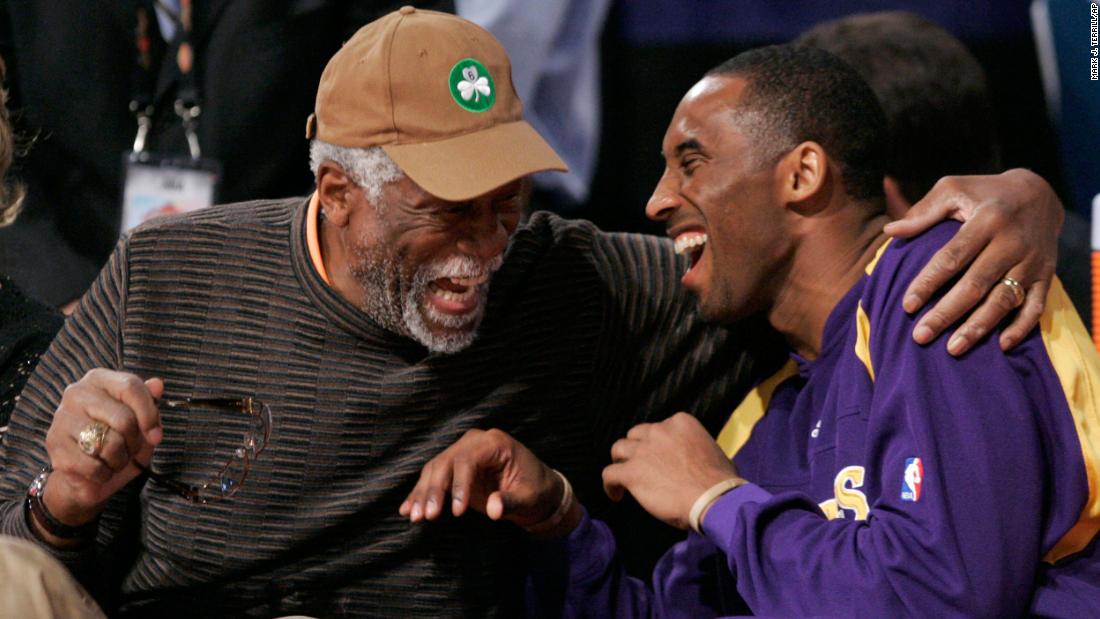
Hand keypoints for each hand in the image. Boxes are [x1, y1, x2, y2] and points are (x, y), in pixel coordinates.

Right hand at [40, 370, 163, 538]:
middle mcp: (76, 393)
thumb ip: (150, 402)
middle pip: (124, 419)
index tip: (156, 435)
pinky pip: (93, 466)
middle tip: (131, 450)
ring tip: (115, 459)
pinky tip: (100, 470)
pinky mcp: (54, 446)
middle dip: (135, 442)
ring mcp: (62, 418)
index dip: (149, 414)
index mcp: (99, 379)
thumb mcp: (140, 421)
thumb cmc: (118, 439)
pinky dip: (105, 474)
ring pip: (110, 444)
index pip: (130, 387)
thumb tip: (157, 384)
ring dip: (120, 460)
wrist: (87, 474)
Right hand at [399, 429, 567, 530]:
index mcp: (494, 443)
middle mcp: (474, 442)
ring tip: (414, 517)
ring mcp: (462, 452)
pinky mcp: (454, 466)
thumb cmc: (535, 491)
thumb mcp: (529, 498)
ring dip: (422, 493)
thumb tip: (494, 509)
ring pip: (434, 469)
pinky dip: (420, 493)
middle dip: (433, 490)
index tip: (456, 512)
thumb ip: (511, 502)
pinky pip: (433, 476)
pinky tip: (406, 509)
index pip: (467, 460)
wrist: (536, 490)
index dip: (458, 485)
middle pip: (445, 462)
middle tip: (426, 516)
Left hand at [603, 413, 738, 529]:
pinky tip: (616, 495)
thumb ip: (694, 446)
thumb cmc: (721, 481)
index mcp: (680, 422)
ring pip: (619, 449)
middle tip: (642, 466)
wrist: (714, 499)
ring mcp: (643, 451)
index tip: (661, 458)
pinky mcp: (632, 472)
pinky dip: (610, 485)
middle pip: (636, 435)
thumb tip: (692, 458)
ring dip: (622, 462)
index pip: (659, 427)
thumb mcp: (711, 450)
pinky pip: (609, 474)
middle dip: (637, 449)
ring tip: (625, 478)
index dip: (657, 443)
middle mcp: (659, 431)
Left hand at [883, 169, 1060, 354]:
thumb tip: (890, 231)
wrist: (1039, 193)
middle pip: (975, 284)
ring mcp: (1032, 261)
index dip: (928, 282)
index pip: (952, 257)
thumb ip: (922, 211)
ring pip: (1004, 300)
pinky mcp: (1047, 275)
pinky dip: (1021, 327)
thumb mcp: (954, 188)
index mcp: (987, 220)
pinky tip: (1000, 345)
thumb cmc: (984, 193)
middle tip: (920, 336)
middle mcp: (1012, 242)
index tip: (907, 306)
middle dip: (946, 313)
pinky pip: (1036, 306)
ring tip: (952, 349)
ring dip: (978, 327)